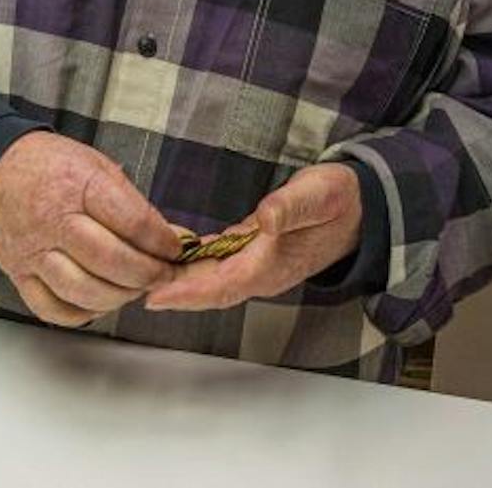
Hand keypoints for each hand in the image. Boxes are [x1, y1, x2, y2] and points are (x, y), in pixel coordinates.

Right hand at [0, 132, 183, 326]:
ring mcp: (34, 252)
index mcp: (78, 185)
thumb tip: (171, 237)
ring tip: (134, 288)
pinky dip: (82, 313)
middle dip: (147, 274)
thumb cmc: (48, 166)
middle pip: (111, 262)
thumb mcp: (95, 165)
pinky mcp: (19, 275)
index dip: (163, 242)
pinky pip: (53, 309)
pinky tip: (98, 301)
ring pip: (84, 292)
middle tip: (163, 274)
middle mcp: (53, 221)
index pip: (133, 222)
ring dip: (119, 297)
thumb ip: (132, 203)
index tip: (175, 249)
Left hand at [145, 163, 362, 313]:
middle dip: (171, 293)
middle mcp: (262, 272)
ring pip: (209, 280)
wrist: (361, 209)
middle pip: (208, 290)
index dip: (187, 293)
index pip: (222, 285)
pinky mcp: (252, 253)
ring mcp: (257, 266)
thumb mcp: (320, 195)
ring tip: (139, 277)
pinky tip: (169, 259)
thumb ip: (291, 207)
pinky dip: (191, 266)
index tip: (154, 296)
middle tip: (131, 288)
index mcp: (273, 264)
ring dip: (177, 282)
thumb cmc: (339, 200)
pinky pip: (216, 266)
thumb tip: (266, 218)